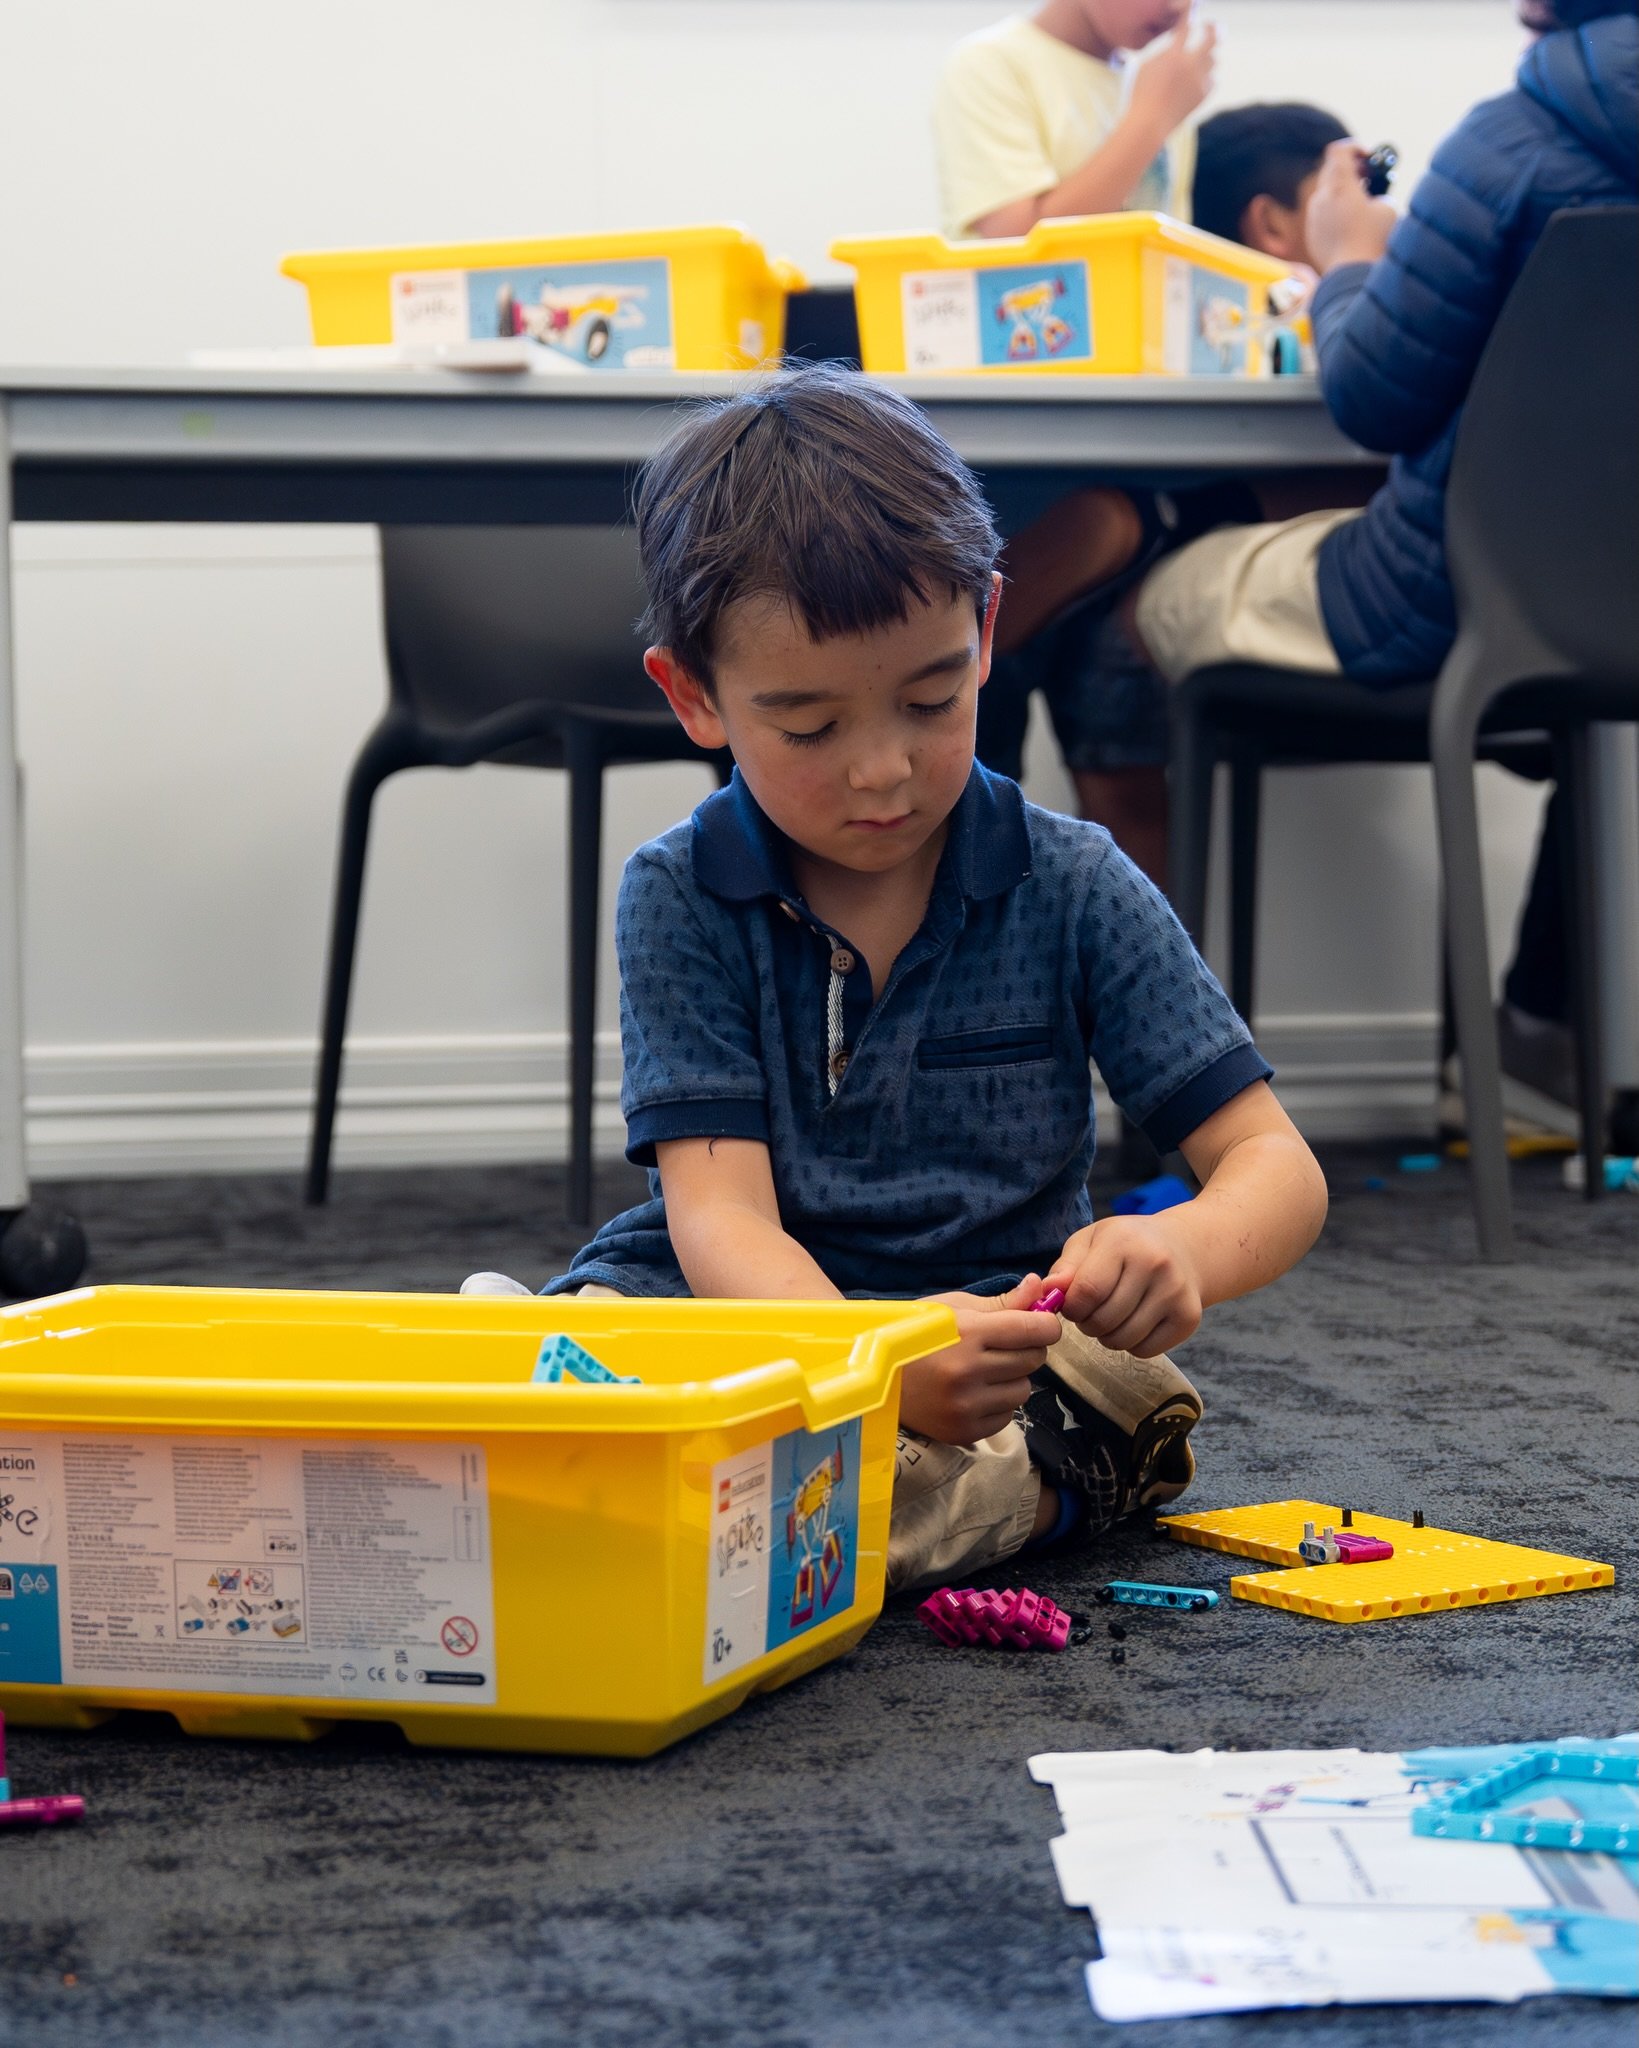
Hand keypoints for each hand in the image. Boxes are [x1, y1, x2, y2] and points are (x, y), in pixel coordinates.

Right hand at [901, 1276, 1056, 1445]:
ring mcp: (965, 1406)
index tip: (1039, 1324)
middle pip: (1034, 1359)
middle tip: (1003, 1345)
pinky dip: (998, 1403)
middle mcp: (968, 1372)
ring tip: (984, 1370)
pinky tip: (974, 1392)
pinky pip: (1007, 1416)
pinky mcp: (963, 1431)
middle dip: (1027, 1348)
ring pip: (1024, 1390)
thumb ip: (1003, 1302)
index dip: (1045, 1325)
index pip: (1035, 1330)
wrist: (872, 1376)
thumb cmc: (914, 1333)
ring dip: (1012, 1378)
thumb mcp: (954, 1307)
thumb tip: (1042, 1286)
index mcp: (967, 1333)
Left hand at [1044, 1220, 1203, 1358]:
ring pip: (1124, 1339)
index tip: (1072, 1305)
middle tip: (1092, 1312)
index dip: (1072, 1307)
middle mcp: (1155, 1264)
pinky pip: (1146, 1351)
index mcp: (1123, 1241)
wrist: (1184, 1249)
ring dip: (1108, 1337)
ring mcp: (1175, 1292)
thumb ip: (1066, 1267)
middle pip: (1103, 1320)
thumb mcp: (1091, 1241)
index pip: (1087, 1291)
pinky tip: (1134, 1322)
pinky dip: (1132, 1345)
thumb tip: (1047, 1291)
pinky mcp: (1188, 1317)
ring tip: (1111, 1317)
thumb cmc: (1127, 1245)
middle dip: (1087, 1323)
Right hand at [1126, 14, 1217, 140]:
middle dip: (1212, 29)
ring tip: (1200, 59)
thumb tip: (1175, 45)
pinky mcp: (1203, 95)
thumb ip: (1162, 54)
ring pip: (1214, 60)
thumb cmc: (1140, 96)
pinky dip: (1207, 77)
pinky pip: (1213, 80)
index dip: (1189, 13)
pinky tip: (1199, 80)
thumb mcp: (1144, 68)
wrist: (1149, 124)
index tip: (1193, 5)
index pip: (1185, 26)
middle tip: (1209, 27)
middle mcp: (1190, 65)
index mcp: (1173, 55)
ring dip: (1208, 57)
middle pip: (1212, 39)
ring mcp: (1199, 80)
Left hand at [1305, 138, 1396, 273]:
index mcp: (1339, 186)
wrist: (1352, 276)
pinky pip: (1323, 213)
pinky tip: (1352, 222)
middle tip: (1368, 177)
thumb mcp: (1388, 207)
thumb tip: (1371, 199)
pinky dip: (1336, 210)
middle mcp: (1321, 199)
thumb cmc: (1373, 241)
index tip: (1368, 158)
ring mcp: (1314, 217)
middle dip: (1350, 169)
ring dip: (1342, 191)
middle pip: (1331, 170)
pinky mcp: (1313, 234)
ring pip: (1326, 193)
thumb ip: (1378, 193)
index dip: (1354, 148)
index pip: (1338, 151)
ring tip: (1362, 201)